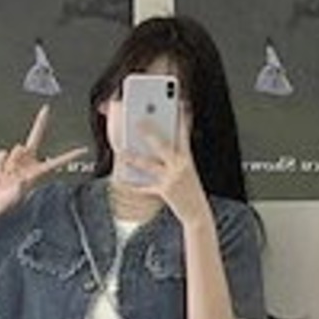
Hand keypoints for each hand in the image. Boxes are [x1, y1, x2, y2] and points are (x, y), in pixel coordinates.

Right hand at [0, 104, 88, 219]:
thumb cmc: (2, 207)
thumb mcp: (12, 201)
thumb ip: (18, 190)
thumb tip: (22, 178)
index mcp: (35, 175)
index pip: (55, 163)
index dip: (68, 156)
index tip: (82, 150)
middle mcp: (27, 165)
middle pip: (35, 139)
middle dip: (40, 124)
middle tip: (47, 108)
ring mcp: (14, 161)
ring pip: (16, 149)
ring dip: (12, 161)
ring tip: (7, 175)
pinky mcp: (2, 160)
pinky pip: (2, 154)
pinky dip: (0, 163)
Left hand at [120, 105, 209, 225]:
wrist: (197, 213)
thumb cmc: (190, 189)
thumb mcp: (187, 169)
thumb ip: (174, 156)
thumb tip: (154, 146)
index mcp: (187, 158)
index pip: (184, 134)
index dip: (181, 119)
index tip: (178, 104)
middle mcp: (180, 166)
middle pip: (162, 146)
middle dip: (149, 134)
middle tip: (137, 122)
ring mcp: (172, 179)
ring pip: (149, 165)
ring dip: (134, 158)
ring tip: (121, 152)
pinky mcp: (165, 192)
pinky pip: (145, 187)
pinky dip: (134, 184)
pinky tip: (122, 179)